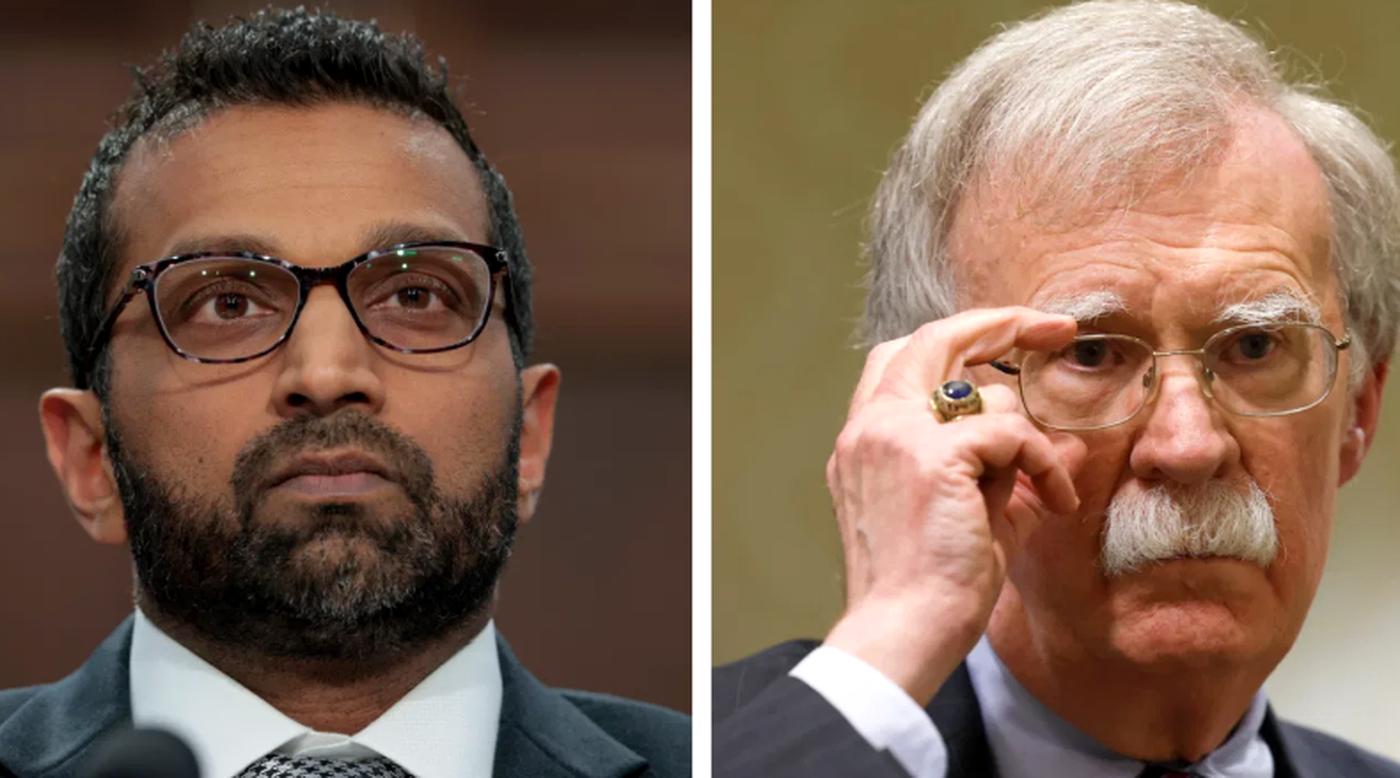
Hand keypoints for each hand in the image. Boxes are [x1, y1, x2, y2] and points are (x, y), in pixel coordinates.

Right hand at [822, 307, 1080, 702]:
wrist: (903, 631)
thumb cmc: (930, 589)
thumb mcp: (968, 517)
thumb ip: (1004, 475)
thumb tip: (1061, 446)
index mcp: (865, 442)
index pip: (902, 360)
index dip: (957, 342)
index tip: (1007, 347)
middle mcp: (870, 428)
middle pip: (931, 337)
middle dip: (999, 323)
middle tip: (1054, 328)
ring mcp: (895, 437)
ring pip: (982, 389)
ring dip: (1030, 436)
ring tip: (1048, 489)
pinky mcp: (932, 457)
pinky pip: (1011, 432)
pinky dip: (1042, 462)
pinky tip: (1055, 503)